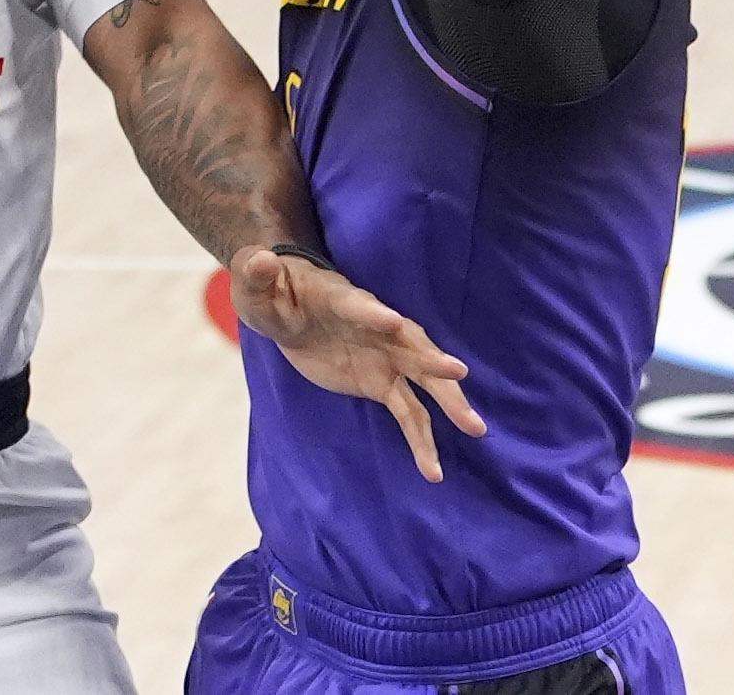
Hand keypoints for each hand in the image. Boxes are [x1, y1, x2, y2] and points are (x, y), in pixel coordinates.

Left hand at [228, 245, 484, 482]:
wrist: (287, 309)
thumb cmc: (272, 289)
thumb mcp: (256, 282)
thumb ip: (258, 273)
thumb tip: (260, 262)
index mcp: (343, 300)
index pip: (359, 306)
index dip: (373, 314)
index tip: (393, 322)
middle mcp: (376, 326)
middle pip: (409, 342)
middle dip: (431, 357)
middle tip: (457, 372)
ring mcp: (385, 356)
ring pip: (423, 381)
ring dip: (448, 402)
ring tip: (476, 429)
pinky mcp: (382, 382)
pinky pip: (409, 413)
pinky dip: (422, 439)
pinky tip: (434, 471)